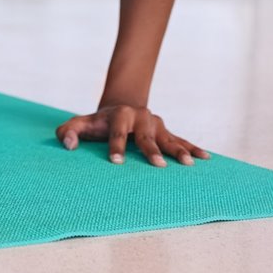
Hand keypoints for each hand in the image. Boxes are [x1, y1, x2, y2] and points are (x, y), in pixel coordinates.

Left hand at [55, 104, 210, 166]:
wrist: (120, 106)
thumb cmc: (96, 123)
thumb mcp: (79, 123)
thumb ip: (68, 132)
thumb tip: (69, 146)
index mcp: (118, 115)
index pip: (116, 132)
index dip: (115, 146)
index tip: (116, 162)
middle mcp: (139, 117)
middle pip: (145, 136)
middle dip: (151, 151)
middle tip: (158, 165)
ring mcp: (155, 124)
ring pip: (167, 138)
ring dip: (178, 150)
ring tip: (188, 164)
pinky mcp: (165, 130)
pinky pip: (181, 140)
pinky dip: (192, 148)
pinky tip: (204, 158)